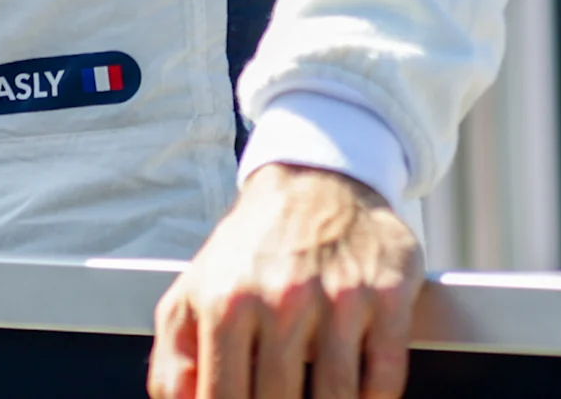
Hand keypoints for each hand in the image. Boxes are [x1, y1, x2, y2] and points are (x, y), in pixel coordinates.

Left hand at [151, 163, 419, 398]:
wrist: (312, 183)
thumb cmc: (249, 251)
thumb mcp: (193, 291)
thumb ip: (175, 355)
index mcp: (223, 303)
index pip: (221, 396)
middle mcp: (278, 299)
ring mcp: (335, 298)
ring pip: (336, 395)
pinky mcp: (385, 296)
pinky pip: (384, 375)